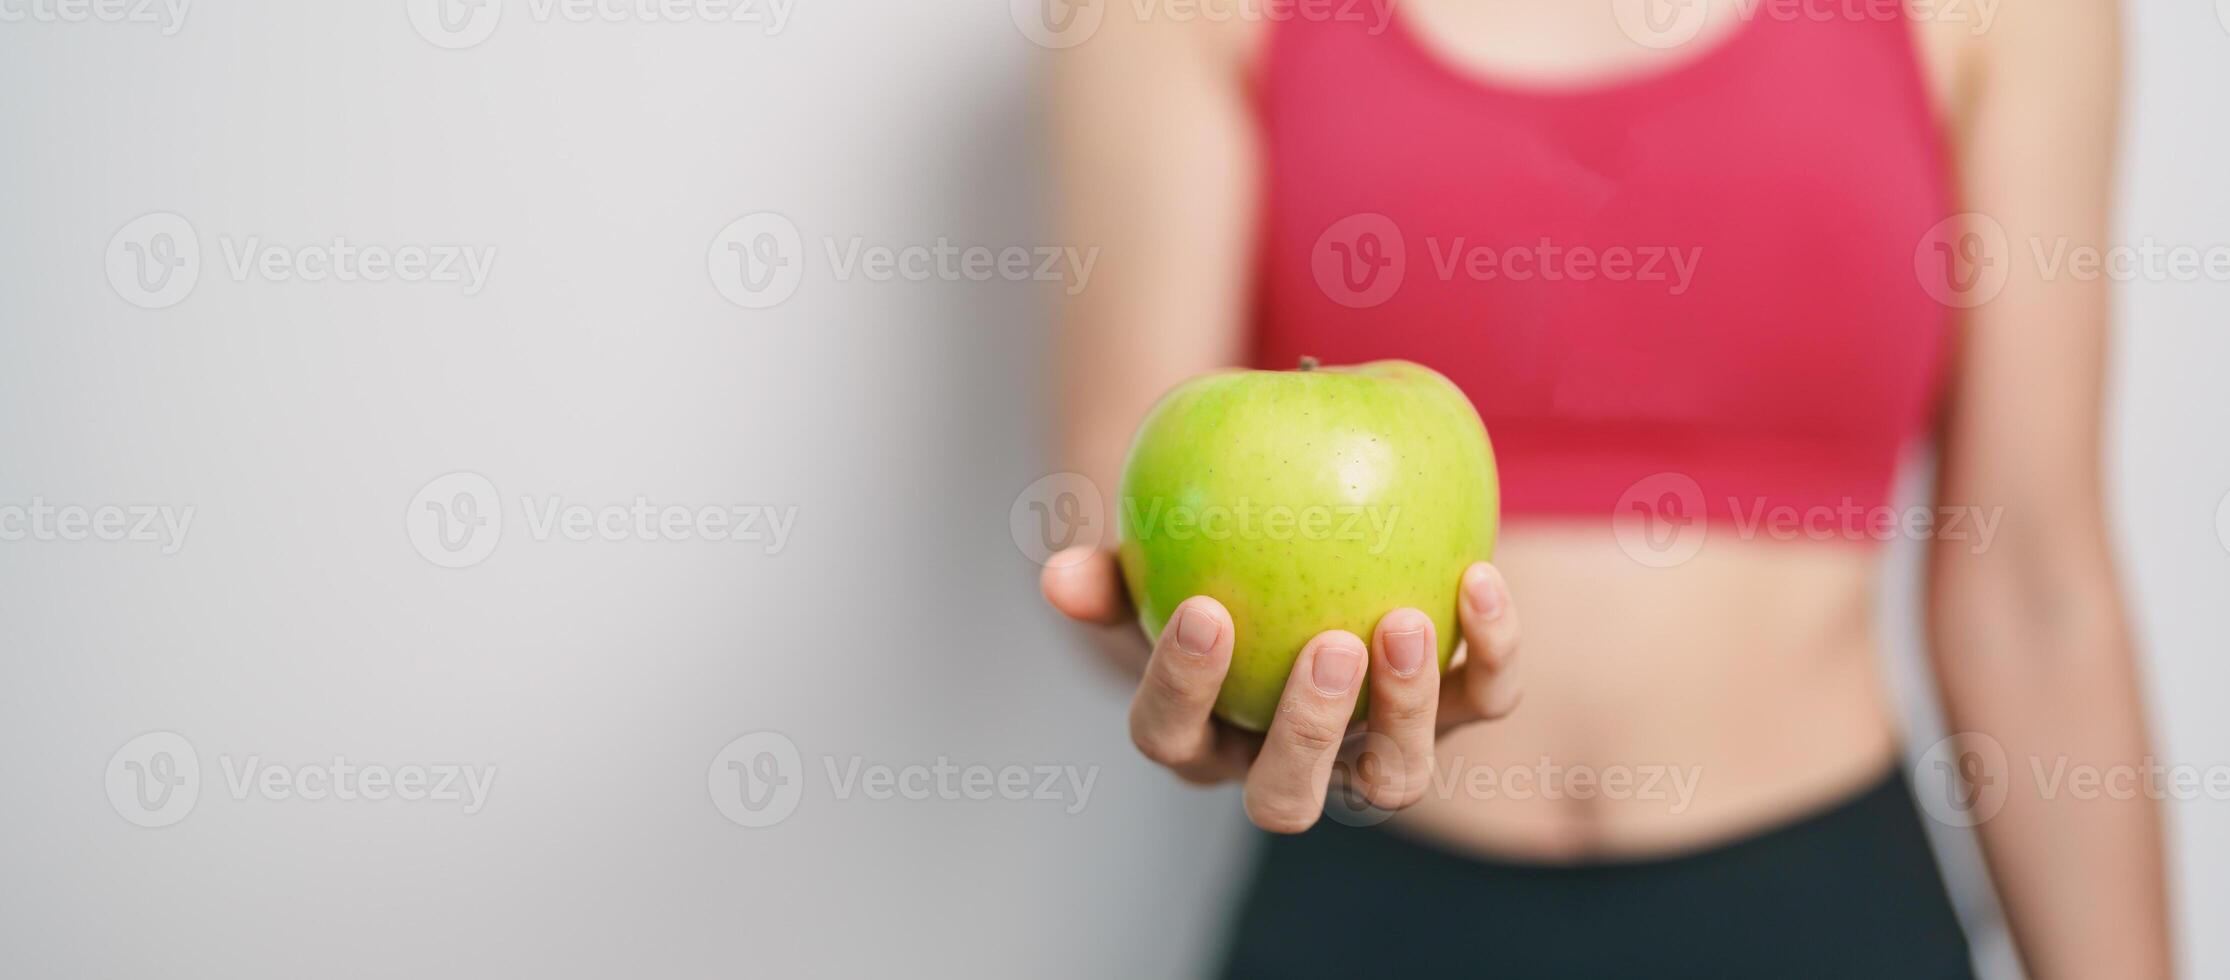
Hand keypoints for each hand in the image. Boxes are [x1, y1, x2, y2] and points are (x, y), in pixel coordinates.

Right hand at [1041, 547, 1522, 832]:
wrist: (1304, 558)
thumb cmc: (1209, 565)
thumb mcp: (1150, 562)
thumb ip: (1108, 571)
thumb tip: (1057, 573)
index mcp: (1201, 736)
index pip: (1171, 735)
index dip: (1183, 686)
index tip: (1203, 609)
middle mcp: (1288, 765)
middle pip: (1287, 796)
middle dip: (1310, 731)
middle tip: (1329, 644)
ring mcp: (1374, 750)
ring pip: (1395, 777)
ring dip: (1407, 708)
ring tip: (1405, 622)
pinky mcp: (1453, 714)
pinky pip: (1483, 697)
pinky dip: (1491, 648)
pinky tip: (1479, 575)